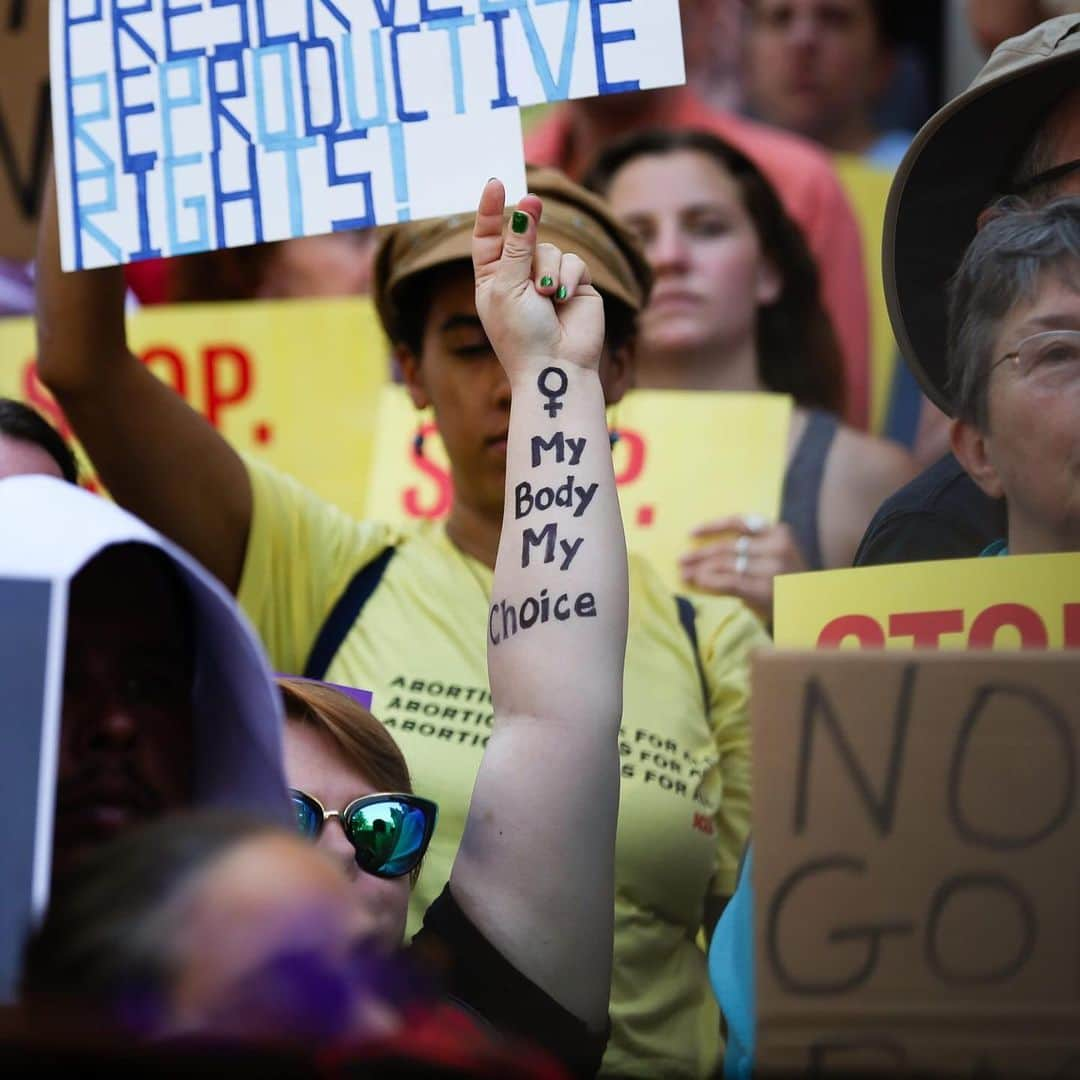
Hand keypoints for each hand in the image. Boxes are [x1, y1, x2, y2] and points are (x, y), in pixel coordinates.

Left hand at [472, 179, 604, 379]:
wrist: (555, 366)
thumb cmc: (521, 335)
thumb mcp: (508, 287)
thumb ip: (517, 247)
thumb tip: (527, 208)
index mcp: (492, 279)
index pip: (488, 236)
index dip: (491, 210)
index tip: (496, 183)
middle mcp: (520, 276)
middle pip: (524, 235)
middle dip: (528, 232)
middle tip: (533, 214)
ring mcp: (549, 279)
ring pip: (551, 247)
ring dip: (548, 271)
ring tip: (547, 300)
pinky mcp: (577, 284)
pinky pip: (574, 261)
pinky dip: (569, 278)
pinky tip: (565, 300)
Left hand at [678, 515, 807, 621]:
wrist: (815, 608)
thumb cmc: (791, 581)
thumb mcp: (778, 554)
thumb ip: (753, 545)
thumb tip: (712, 548)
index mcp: (779, 532)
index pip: (740, 522)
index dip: (713, 526)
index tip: (692, 533)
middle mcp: (777, 547)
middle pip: (729, 546)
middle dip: (701, 554)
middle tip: (681, 560)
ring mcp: (772, 568)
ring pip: (726, 564)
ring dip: (701, 569)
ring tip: (685, 574)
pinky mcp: (765, 589)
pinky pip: (730, 581)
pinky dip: (711, 580)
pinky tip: (698, 582)